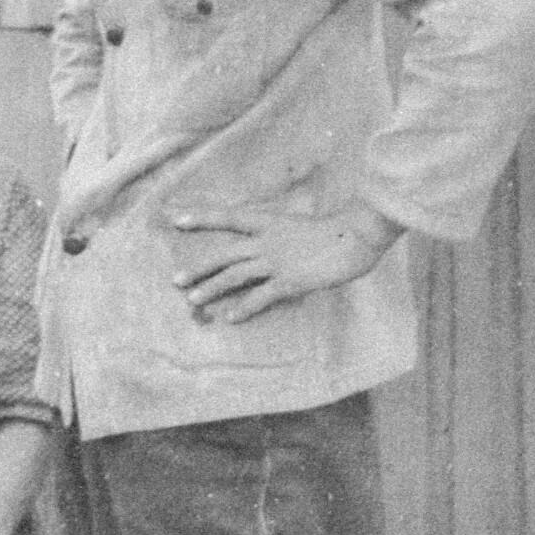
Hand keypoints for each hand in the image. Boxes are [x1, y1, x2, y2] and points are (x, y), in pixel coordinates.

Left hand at [168, 200, 399, 321]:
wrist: (359, 233)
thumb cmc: (337, 230)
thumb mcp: (300, 226)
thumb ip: (282, 237)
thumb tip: (268, 250)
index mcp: (270, 222)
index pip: (230, 217)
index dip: (203, 218)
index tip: (177, 220)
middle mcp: (267, 241)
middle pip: (224, 254)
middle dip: (199, 267)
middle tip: (175, 280)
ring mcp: (277, 261)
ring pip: (235, 275)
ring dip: (212, 288)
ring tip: (192, 299)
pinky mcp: (291, 280)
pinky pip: (261, 296)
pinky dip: (244, 308)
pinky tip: (230, 318)